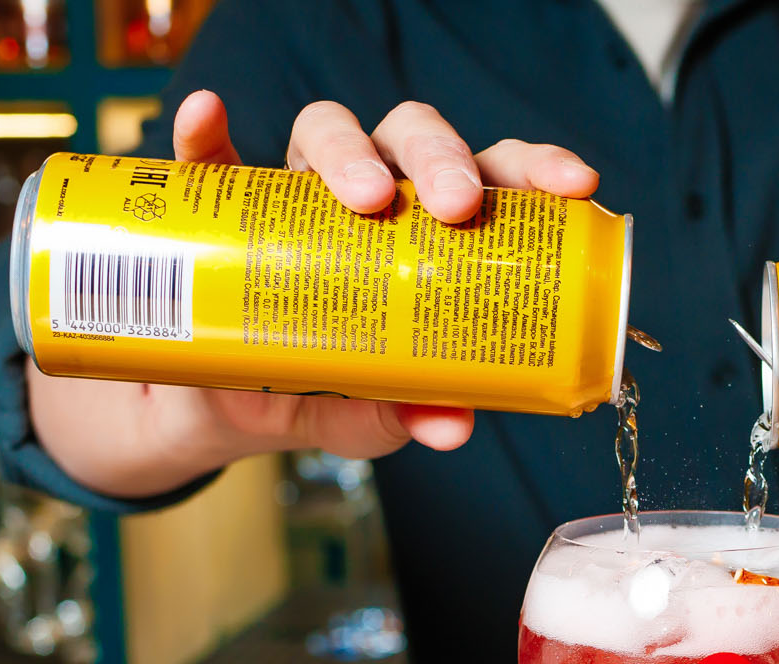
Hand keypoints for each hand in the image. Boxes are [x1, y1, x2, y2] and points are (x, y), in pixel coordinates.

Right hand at [161, 90, 601, 461]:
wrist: (230, 412)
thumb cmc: (328, 391)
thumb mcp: (374, 411)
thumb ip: (411, 411)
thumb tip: (453, 425)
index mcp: (433, 225)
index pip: (493, 173)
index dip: (535, 167)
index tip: (574, 185)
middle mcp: (373, 190)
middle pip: (414, 138)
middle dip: (444, 159)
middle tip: (456, 208)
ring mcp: (295, 190)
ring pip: (327, 128)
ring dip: (349, 150)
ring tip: (366, 196)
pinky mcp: (220, 203)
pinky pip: (206, 158)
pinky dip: (204, 136)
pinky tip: (207, 123)